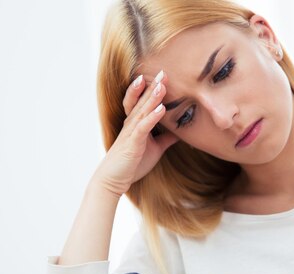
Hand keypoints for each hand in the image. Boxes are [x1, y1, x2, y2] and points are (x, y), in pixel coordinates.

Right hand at [94, 70, 178, 196]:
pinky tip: (161, 109)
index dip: (151, 89)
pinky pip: (143, 128)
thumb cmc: (132, 165)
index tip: (163, 76)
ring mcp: (131, 133)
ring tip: (162, 85)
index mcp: (135, 124)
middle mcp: (131, 125)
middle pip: (142, 102)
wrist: (113, 180)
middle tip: (163, 71)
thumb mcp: (154, 149)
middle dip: (152, 86)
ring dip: (152, 98)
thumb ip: (165, 139)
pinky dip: (152, 117)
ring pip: (142, 111)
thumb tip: (180, 133)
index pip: (143, 102)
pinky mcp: (132, 144)